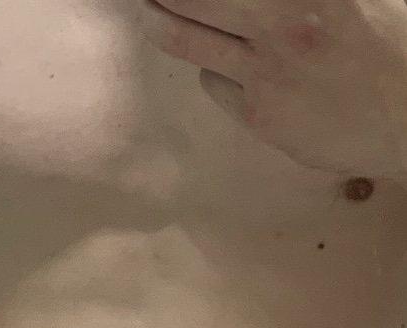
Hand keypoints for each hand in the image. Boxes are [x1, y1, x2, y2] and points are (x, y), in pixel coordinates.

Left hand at [140, 0, 406, 177]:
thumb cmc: (392, 47)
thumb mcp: (353, 0)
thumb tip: (255, 0)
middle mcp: (281, 23)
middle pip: (193, 0)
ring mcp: (265, 73)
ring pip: (189, 41)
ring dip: (162, 23)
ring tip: (147, 12)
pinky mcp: (259, 114)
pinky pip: (215, 83)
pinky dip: (214, 70)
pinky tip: (231, 67)